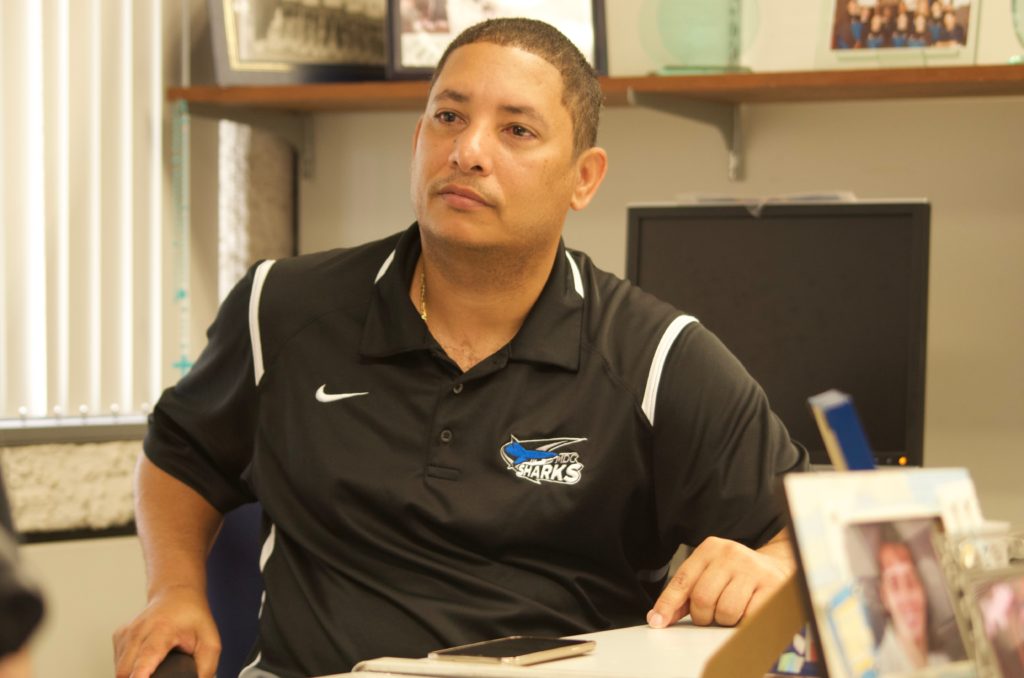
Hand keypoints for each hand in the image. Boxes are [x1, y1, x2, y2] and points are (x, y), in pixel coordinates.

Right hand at [113, 585, 220, 677]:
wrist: (177, 594)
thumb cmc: (193, 617)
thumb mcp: (209, 642)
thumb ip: (206, 668)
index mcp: (163, 629)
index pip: (147, 655)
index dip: (141, 674)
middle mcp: (139, 630)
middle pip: (127, 670)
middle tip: (161, 676)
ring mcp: (126, 633)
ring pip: (121, 671)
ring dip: (134, 676)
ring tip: (154, 670)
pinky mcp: (119, 637)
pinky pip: (119, 664)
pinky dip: (129, 670)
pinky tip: (143, 664)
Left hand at [646, 533, 792, 627]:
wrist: (779, 567)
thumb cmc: (738, 576)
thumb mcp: (709, 575)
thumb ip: (684, 595)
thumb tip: (658, 617)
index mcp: (710, 548)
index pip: (682, 580)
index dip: (668, 604)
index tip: (657, 622)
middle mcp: (731, 554)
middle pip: (702, 598)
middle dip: (703, 616)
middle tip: (711, 616)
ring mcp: (752, 569)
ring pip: (725, 610)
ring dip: (724, 621)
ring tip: (732, 612)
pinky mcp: (772, 586)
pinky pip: (748, 617)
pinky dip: (743, 623)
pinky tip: (747, 613)